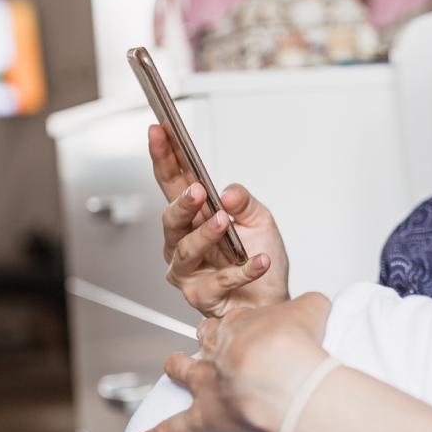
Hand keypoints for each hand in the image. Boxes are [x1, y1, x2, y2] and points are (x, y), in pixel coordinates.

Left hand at [128, 293, 331, 431]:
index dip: (243, 324)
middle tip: (214, 343)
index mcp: (242, 324)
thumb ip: (310, 305)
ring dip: (176, 368)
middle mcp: (218, 349)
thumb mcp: (314, 308)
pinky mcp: (202, 418)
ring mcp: (206, 383)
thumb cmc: (299, 344)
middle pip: (205, 338)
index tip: (252, 328)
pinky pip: (171, 430)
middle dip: (207, 339)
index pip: (237, 319)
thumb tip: (313, 306)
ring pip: (181, 370)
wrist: (283, 377)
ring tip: (173, 368)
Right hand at [150, 124, 290, 315]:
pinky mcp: (201, 295)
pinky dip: (242, 270)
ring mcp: (188, 271)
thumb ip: (244, 201)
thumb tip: (228, 193)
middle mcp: (183, 243)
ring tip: (224, 222)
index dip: (164, 156)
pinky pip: (219, 281)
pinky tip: (258, 261)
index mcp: (194, 217)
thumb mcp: (260, 220)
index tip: (160, 131)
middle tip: (197, 190)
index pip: (173, 182)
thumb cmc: (261, 259)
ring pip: (186, 250)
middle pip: (170, 219)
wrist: (272, 299)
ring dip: (206, 234)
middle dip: (182, 202)